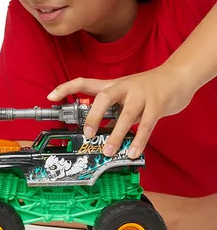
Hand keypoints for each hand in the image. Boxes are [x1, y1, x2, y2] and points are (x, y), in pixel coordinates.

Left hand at [47, 66, 195, 157]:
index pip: (85, 82)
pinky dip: (138, 140)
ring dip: (116, 135)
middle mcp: (124, 87)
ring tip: (108, 151)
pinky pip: (147, 125)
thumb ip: (111, 110)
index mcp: (112, 85)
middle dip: (94, 116)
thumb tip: (97, 130)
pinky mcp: (157, 105)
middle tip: (87, 133)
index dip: (67, 88)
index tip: (50, 96)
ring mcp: (142, 95)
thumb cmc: (147, 88)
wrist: (178, 77)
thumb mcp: (124, 95)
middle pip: (105, 98)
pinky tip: (131, 153)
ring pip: (126, 115)